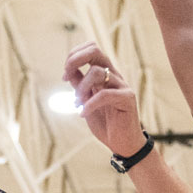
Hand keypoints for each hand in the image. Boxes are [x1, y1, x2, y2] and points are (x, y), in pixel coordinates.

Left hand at [65, 41, 144, 158]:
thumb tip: (68, 71)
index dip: (73, 56)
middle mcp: (113, 75)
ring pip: (96, 71)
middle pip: (95, 50)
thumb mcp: (86, 101)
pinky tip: (83, 114)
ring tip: (77, 103)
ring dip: (80, 87)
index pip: (90, 49)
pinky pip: (104, 94)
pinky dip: (89, 104)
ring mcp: (121, 85)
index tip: (65, 76)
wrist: (123, 144)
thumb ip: (79, 86)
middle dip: (74, 59)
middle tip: (66, 77)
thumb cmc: (106, 123)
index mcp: (104, 73)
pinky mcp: (127, 98)